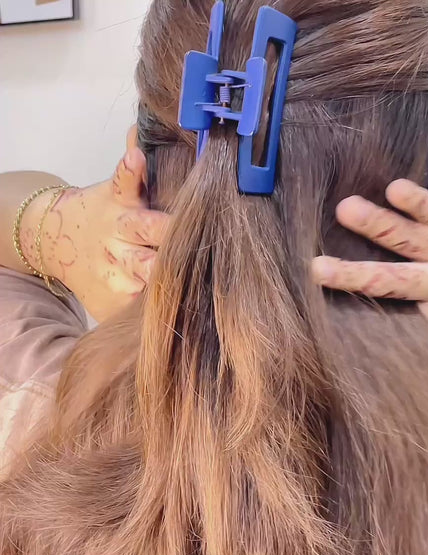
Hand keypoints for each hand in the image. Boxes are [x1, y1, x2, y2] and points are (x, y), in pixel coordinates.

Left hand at [20, 148, 169, 320]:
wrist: (59, 239)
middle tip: (183, 271)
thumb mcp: (113, 306)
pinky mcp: (115, 194)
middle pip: (148, 264)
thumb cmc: (102, 274)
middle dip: (163, 268)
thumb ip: (138, 323)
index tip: (185, 307)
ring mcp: (119, 224)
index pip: (152, 296)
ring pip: (142, 226)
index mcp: (126, 286)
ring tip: (177, 224)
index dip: (168, 299)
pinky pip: (123, 180)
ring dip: (157, 225)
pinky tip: (135, 154)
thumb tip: (171, 343)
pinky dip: (130, 168)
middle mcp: (123, 257)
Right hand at [312, 180, 427, 356]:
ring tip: (345, 209)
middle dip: (353, 275)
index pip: (390, 321)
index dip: (358, 319)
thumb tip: (367, 377)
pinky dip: (416, 199)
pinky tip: (392, 188)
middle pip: (392, 280)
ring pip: (409, 237)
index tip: (320, 321)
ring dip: (377, 223)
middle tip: (316, 269)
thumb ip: (415, 356)